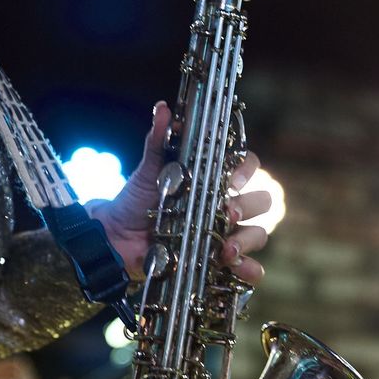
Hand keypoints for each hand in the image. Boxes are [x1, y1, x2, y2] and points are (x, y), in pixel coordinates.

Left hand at [88, 102, 270, 282]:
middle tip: (227, 213)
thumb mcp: (148, 170)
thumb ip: (158, 141)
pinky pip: (246, 267)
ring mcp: (224, 234)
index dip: (247, 171)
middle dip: (249, 206)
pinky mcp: (217, 261)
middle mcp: (225, 205)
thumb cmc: (137, 200)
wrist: (118, 237)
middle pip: (260, 201)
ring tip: (226, 249)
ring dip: (247, 240)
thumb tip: (162, 109)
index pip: (247, 166)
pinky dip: (249, 270)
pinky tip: (240, 270)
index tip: (231, 180)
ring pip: (257, 233)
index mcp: (214, 179)